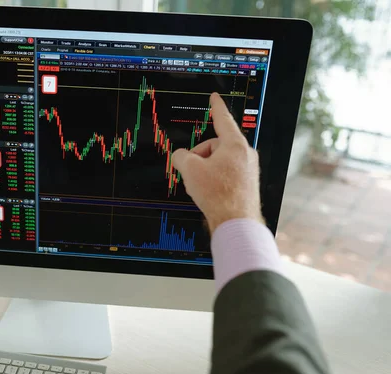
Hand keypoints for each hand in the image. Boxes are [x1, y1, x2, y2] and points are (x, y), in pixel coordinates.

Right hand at [171, 92, 262, 233]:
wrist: (236, 222)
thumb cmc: (218, 194)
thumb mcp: (190, 170)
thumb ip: (181, 156)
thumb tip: (180, 156)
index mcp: (235, 145)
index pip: (223, 120)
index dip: (215, 107)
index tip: (215, 98)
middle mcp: (245, 155)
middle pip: (215, 146)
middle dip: (199, 156)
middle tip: (191, 172)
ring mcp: (248, 170)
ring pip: (219, 162)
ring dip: (205, 170)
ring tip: (200, 187)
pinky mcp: (246, 183)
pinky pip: (225, 174)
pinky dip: (213, 180)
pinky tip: (208, 193)